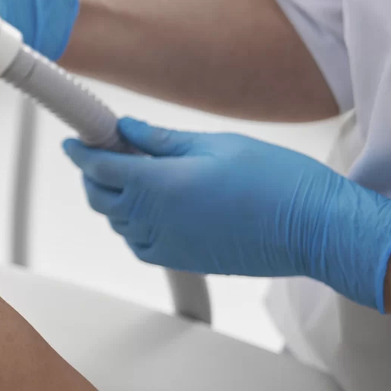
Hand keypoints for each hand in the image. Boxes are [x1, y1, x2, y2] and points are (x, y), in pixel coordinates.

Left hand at [63, 117, 390, 311]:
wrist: (316, 229)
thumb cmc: (278, 184)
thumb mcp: (217, 145)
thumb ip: (163, 141)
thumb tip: (128, 130)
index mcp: (158, 186)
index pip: (99, 168)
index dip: (81, 151)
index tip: (75, 140)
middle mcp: (155, 220)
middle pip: (100, 198)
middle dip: (94, 174)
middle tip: (107, 152)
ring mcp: (167, 245)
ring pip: (118, 222)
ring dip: (115, 199)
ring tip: (136, 176)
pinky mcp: (183, 260)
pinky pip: (139, 244)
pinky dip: (132, 225)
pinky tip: (151, 208)